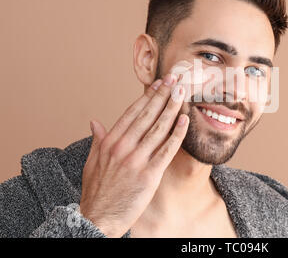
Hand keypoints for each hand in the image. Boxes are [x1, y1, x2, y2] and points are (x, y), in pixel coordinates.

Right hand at [79, 73, 188, 237]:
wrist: (98, 219)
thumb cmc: (96, 191)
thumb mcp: (91, 162)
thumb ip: (97, 140)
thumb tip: (95, 121)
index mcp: (110, 142)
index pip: (132, 112)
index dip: (148, 96)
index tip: (159, 84)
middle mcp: (123, 147)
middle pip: (147, 115)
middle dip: (163, 95)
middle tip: (176, 79)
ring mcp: (136, 160)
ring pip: (159, 128)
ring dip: (172, 108)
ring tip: (183, 92)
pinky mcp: (149, 175)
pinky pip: (166, 150)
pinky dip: (177, 134)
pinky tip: (185, 120)